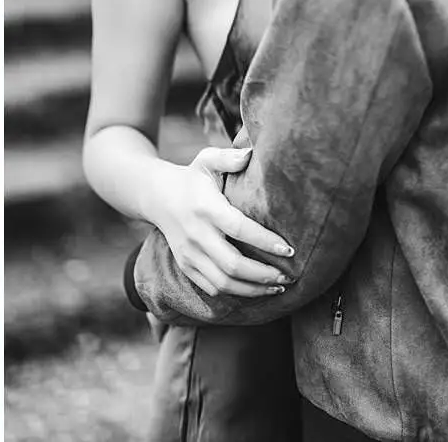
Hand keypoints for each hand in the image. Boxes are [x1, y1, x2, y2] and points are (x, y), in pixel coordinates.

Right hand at [147, 147, 295, 298]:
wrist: (157, 196)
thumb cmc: (192, 178)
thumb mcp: (206, 160)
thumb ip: (229, 157)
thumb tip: (251, 154)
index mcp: (205, 207)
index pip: (238, 228)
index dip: (265, 242)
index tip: (289, 250)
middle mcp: (195, 233)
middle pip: (232, 264)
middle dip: (264, 275)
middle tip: (288, 276)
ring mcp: (188, 253)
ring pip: (223, 283)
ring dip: (253, 290)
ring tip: (277, 287)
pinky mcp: (186, 266)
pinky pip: (212, 288)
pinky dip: (236, 293)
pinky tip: (255, 289)